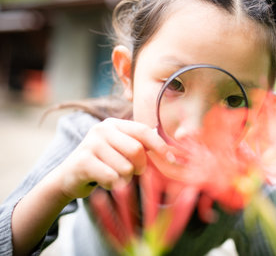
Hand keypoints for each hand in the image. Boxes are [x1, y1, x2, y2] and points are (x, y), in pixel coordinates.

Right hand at [50, 118, 167, 199]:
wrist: (68, 177)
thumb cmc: (104, 164)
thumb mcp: (121, 150)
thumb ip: (141, 146)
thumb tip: (171, 151)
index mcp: (115, 124)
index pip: (144, 131)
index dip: (160, 146)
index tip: (172, 160)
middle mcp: (102, 129)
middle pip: (137, 150)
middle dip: (140, 167)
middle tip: (134, 172)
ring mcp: (91, 143)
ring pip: (126, 167)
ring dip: (125, 179)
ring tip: (114, 176)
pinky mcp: (83, 161)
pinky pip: (112, 178)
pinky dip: (113, 185)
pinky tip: (103, 181)